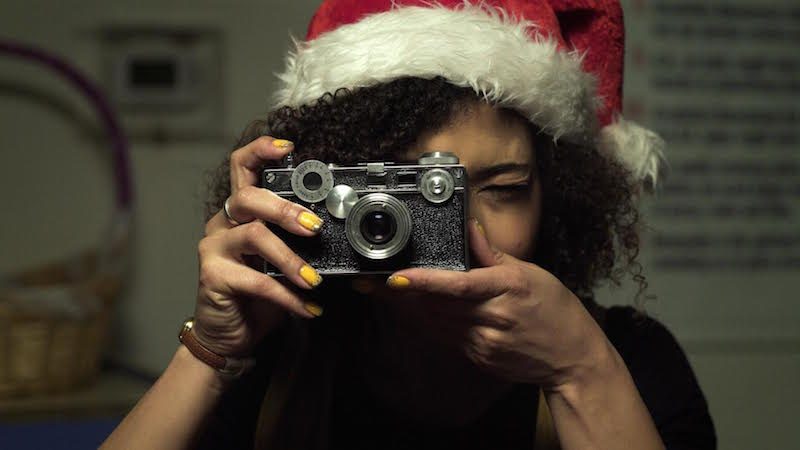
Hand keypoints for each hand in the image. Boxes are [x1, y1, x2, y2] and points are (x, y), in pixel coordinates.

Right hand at [192, 137, 324, 357]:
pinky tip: (307, 307)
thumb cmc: (259, 294)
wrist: (231, 334)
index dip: (261, 151)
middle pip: (249, 197)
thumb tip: (347, 234)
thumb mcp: (284, 262)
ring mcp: (215, 248)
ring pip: (253, 236)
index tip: (288, 148)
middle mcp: (224, 223)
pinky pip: (255, 281)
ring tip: (314, 279)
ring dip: (290, 258)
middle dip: (285, 208)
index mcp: (242, 211)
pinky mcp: (213, 276)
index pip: (243, 167)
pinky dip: (286, 295)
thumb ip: (303, 243)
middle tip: (314, 228)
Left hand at [385, 219, 612, 387]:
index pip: (457, 284)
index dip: (423, 282)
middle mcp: (493, 317)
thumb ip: (492, 253)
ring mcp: (484, 342)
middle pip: (436, 305)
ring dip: (408, 308)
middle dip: (401, 293)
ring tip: (382, 293)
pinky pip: (446, 338)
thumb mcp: (529, 273)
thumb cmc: (554, 310)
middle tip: (369, 281)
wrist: (571, 357)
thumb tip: (469, 229)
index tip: (395, 277)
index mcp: (506, 288)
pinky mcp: (479, 357)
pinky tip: (417, 312)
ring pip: (435, 323)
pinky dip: (429, 324)